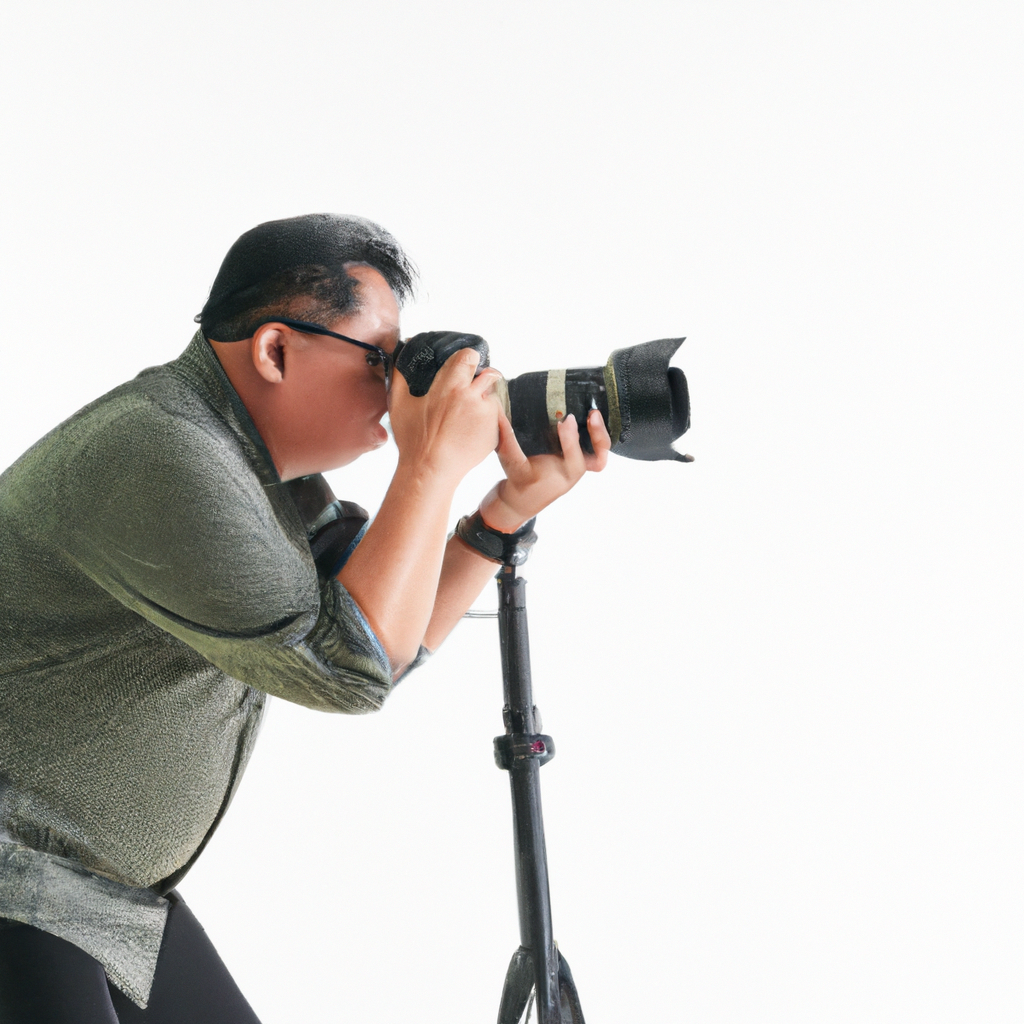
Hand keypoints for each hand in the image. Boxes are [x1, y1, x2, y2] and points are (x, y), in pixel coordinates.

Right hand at [388, 347, 503, 484]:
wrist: (430, 471)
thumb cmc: (413, 440)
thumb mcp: (399, 404)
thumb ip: (400, 376)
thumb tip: (401, 356)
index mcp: (451, 386)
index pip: (470, 356)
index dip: (468, 359)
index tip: (464, 365)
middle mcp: (473, 398)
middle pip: (490, 374)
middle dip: (482, 378)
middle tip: (470, 389)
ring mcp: (486, 416)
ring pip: (493, 397)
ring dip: (484, 401)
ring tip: (466, 416)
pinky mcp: (494, 432)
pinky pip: (496, 419)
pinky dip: (487, 421)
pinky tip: (469, 431)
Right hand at [479, 408, 611, 531]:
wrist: (522, 499)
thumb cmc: (518, 481)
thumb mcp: (511, 462)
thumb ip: (506, 441)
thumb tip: (498, 415)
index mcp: (562, 477)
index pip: (575, 461)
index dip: (571, 440)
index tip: (565, 420)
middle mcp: (574, 471)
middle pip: (598, 459)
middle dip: (598, 436)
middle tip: (592, 414)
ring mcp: (578, 464)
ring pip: (599, 452)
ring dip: (599, 433)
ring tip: (592, 413)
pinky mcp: (577, 457)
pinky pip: (593, 446)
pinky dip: (594, 433)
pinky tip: (587, 415)